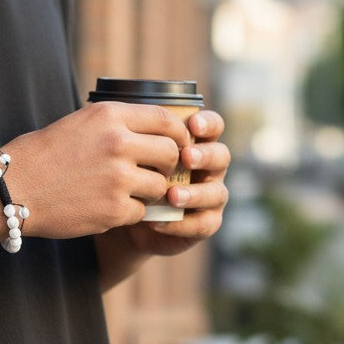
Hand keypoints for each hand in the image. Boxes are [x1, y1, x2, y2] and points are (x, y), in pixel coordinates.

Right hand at [2, 100, 193, 238]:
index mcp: (110, 116)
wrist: (12, 188)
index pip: (166, 120)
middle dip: (168, 165)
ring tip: (124, 192)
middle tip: (157, 173)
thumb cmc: (42, 155)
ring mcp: (118, 178)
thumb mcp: (80, 123)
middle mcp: (118, 143)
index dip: (178, 134)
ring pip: (159, 186)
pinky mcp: (114, 210)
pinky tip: (106, 208)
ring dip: (148, 192)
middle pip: (170, 153)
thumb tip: (155, 129)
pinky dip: (128, 213)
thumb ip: (117, 124)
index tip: (178, 144)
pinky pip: (141, 212)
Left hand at [118, 109, 229, 256]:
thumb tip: (129, 120)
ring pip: (217, 193)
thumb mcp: (132, 153)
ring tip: (172, 195)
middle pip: (221, 156)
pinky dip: (183, 224)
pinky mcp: (205, 222)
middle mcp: (208, 167)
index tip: (192, 124)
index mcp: (196, 142)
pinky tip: (159, 222)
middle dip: (205, 155)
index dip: (208, 124)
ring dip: (195, 193)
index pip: (213, 126)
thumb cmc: (129, 173)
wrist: (123, 214)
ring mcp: (210, 195)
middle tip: (186, 156)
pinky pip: (204, 224)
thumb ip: (139, 137)